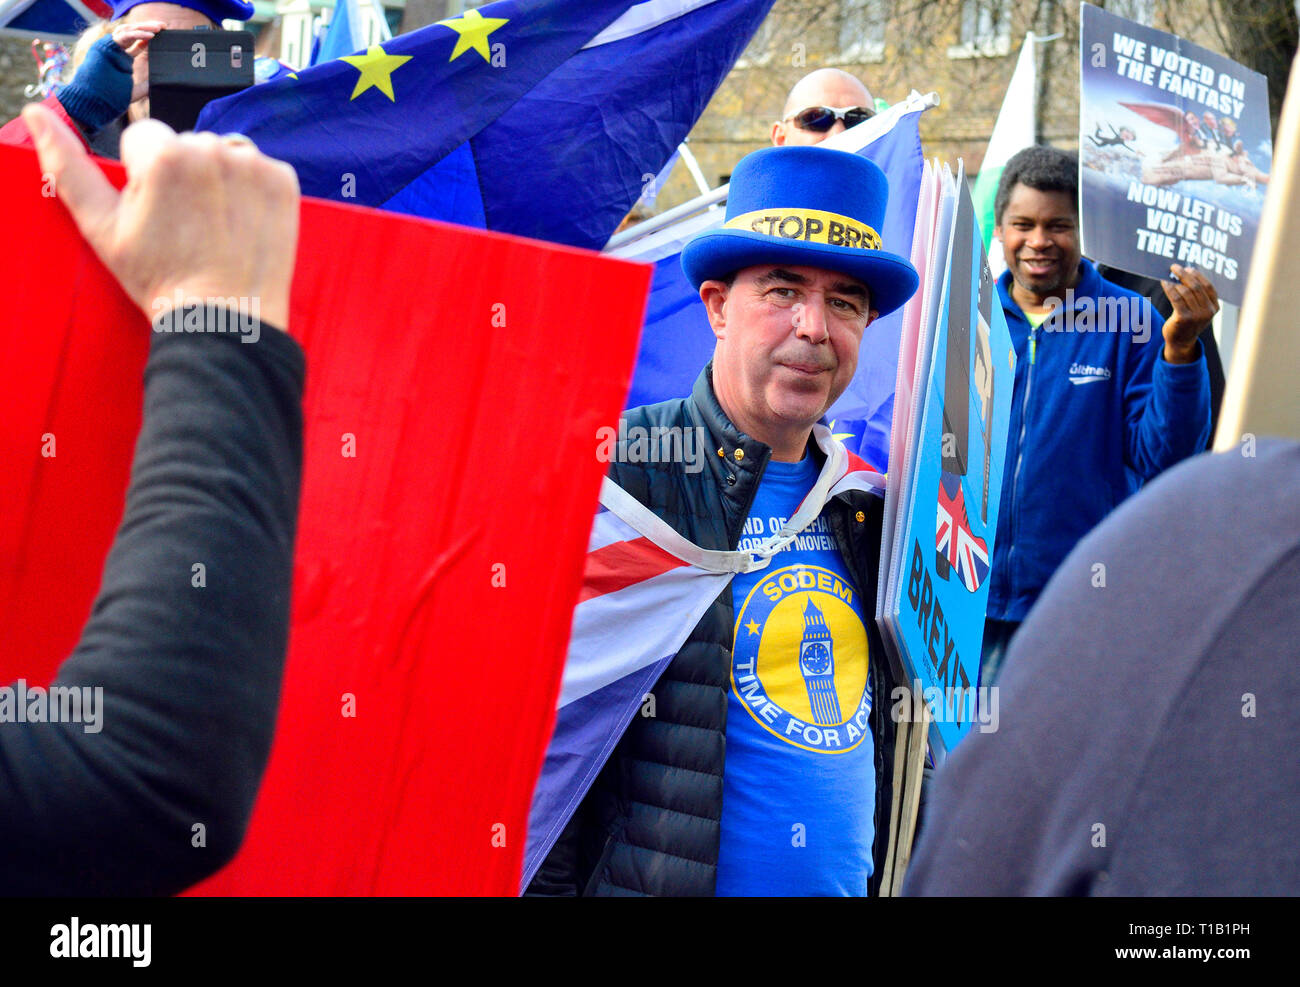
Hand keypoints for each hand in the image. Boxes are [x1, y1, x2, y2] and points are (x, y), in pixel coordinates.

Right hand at [22, 102, 298, 330]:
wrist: (225, 320)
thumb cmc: (161, 278)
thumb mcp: (101, 226)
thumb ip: (66, 165)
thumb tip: (36, 115)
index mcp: (164, 154)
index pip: (145, 137)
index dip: (144, 174)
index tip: (156, 211)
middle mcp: (213, 150)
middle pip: (187, 142)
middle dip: (183, 174)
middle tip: (186, 224)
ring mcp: (254, 166)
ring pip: (224, 153)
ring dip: (219, 179)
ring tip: (214, 224)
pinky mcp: (285, 182)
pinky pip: (261, 168)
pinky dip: (253, 190)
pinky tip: (242, 223)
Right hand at [110, 20, 166, 103]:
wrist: (95, 102)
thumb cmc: (112, 99)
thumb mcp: (135, 91)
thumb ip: (147, 85)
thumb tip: (161, 83)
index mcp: (122, 59)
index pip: (137, 44)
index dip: (148, 38)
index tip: (162, 35)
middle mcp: (115, 51)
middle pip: (133, 33)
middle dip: (148, 27)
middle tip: (164, 26)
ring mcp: (109, 48)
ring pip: (127, 29)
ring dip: (144, 26)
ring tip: (159, 27)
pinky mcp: (106, 47)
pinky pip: (124, 36)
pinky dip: (138, 34)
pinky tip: (151, 36)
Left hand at [1159, 263, 1217, 363]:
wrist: (1181, 342)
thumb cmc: (1188, 322)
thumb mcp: (1199, 309)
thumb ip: (1197, 295)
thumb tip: (1186, 272)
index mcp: (1214, 307)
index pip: (1208, 286)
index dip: (1198, 275)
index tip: (1188, 268)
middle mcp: (1207, 311)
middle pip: (1196, 287)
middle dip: (1185, 274)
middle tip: (1175, 267)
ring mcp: (1196, 316)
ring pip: (1185, 291)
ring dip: (1175, 281)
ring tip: (1168, 275)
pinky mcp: (1183, 318)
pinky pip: (1176, 298)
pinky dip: (1169, 288)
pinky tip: (1164, 282)